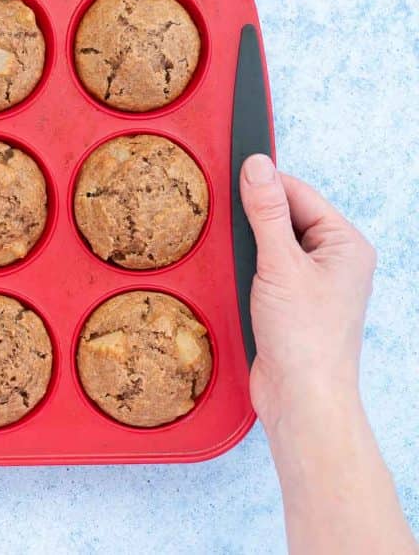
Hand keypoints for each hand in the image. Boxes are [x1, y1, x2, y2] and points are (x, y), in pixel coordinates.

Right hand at [239, 153, 375, 427]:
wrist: (302, 398)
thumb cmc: (305, 339)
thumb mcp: (280, 265)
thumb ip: (267, 213)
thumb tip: (258, 166)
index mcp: (345, 244)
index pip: (299, 194)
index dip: (264, 184)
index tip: (228, 173)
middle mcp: (334, 260)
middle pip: (285, 216)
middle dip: (253, 216)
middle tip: (220, 213)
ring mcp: (313, 282)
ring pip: (272, 243)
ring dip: (248, 244)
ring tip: (229, 250)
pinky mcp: (291, 302)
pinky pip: (266, 269)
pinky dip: (247, 267)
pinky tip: (233, 274)